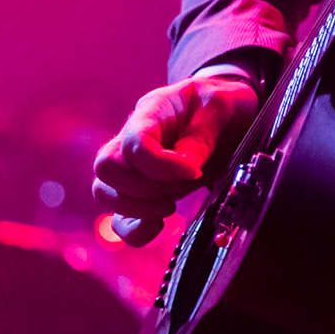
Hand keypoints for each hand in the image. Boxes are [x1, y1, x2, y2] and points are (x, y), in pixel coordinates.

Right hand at [91, 74, 258, 246]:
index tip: (194, 173)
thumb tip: (186, 169)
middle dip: (142, 188)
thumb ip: (202, 136)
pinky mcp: (140, 191)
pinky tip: (159, 225)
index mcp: (152, 110)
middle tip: (176, 190)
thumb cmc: (221, 104)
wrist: (230, 112)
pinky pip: (119, 218)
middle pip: (106, 167)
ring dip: (137, 208)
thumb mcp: (221, 106)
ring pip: (104, 192)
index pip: (134, 142)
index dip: (160, 166)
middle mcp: (131, 137)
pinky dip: (135, 229)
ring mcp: (132, 166)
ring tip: (170, 206)